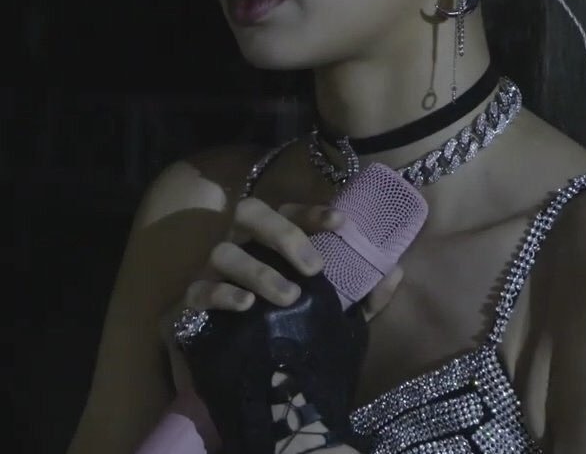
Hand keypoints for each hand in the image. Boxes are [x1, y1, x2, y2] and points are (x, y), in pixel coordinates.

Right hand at [184, 197, 403, 320]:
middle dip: (283, 233)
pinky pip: (198, 289)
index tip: (342, 224)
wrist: (244, 374)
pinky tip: (246, 306)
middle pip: (250, 212)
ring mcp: (211, 270)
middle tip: (314, 267)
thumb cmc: (289, 327)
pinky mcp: (190, 302)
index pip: (291, 212)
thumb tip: (396, 271)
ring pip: (224, 251)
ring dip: (259, 270)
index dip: (314, 213)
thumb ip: (363, 295)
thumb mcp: (332, 314)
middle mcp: (240, 244)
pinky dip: (222, 293)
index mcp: (271, 240)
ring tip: (290, 296)